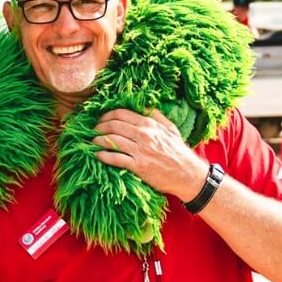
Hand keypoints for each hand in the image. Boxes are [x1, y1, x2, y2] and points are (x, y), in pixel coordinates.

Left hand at [92, 108, 209, 200]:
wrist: (188, 175)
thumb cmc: (179, 152)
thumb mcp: (171, 129)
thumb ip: (156, 116)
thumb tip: (141, 106)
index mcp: (150, 124)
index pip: (121, 113)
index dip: (106, 115)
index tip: (101, 119)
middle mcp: (144, 135)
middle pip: (113, 125)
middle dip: (99, 126)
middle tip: (93, 130)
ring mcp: (141, 151)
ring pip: (112, 140)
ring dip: (98, 140)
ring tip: (93, 141)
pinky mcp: (138, 166)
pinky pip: (115, 158)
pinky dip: (103, 155)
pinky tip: (97, 155)